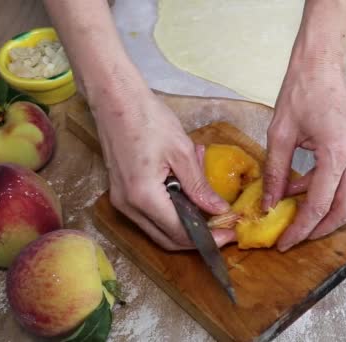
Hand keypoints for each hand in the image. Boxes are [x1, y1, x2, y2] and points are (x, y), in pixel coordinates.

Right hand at [91, 86, 235, 249]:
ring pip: (159, 229)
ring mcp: (122, 201)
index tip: (230, 234)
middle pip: (167, 238)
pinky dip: (173, 210)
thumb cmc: (148, 119)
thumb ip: (199, 186)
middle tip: (224, 228)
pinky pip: (151, 214)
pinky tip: (189, 190)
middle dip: (198, 238)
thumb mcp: (182, 152)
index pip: (179, 233)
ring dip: (186, 223)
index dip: (208, 238)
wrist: (116, 99)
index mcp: (144, 196)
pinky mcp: (122, 193)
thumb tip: (219, 211)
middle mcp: (128, 206)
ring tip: (210, 205)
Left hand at [263, 61, 345, 251]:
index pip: (320, 205)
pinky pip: (342, 182)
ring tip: (292, 217)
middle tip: (294, 238)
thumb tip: (268, 204)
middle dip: (319, 229)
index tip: (284, 242)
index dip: (301, 228)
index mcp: (337, 154)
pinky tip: (296, 191)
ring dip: (321, 212)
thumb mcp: (279, 134)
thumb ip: (275, 172)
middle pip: (344, 210)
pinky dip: (322, 192)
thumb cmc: (300, 91)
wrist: (321, 65)